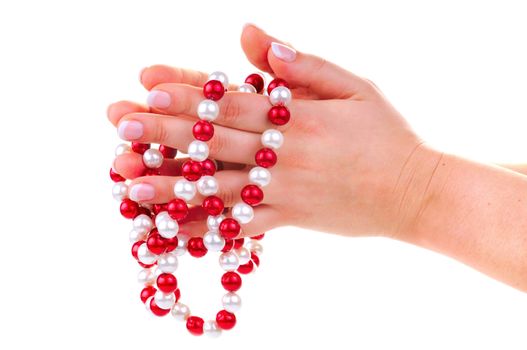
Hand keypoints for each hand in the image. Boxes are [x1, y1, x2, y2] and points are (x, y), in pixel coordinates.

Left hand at [107, 24, 438, 238]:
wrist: (413, 193)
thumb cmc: (385, 134)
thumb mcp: (352, 86)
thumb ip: (302, 64)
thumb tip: (253, 38)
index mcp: (298, 117)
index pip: (232, 101)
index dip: (189, 91)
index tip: (149, 83)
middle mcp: (284, 156)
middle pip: (215, 141)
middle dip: (165, 132)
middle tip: (122, 125)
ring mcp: (284, 192)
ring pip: (218, 188)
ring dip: (171, 184)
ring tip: (128, 183)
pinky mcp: (288, 220)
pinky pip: (240, 226)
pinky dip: (205, 228)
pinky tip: (171, 228)